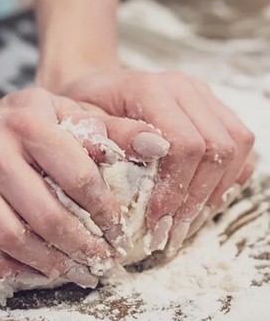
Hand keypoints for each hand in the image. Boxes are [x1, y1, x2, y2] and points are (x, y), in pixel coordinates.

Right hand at [0, 88, 168, 285]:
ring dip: (46, 264)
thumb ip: (111, 129)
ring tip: (71, 272)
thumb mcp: (63, 112)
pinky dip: (0, 268)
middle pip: (45, 215)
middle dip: (81, 247)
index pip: (78, 176)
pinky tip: (25, 271)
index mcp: (27, 119)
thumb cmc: (19, 124)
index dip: (105, 212)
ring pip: (9, 236)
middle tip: (100, 263)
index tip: (119, 231)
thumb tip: (159, 145)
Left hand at [43, 69, 254, 253]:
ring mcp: (202, 95)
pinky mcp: (212, 107)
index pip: (184, 144)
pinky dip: (228, 177)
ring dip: (216, 191)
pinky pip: (240, 144)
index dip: (175, 189)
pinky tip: (201, 203)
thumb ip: (110, 134)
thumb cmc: (81, 109)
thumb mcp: (80, 123)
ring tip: (186, 224)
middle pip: (218, 147)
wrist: (93, 87)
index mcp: (149, 89)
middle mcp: (183, 87)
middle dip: (197, 199)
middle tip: (171, 234)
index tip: (156, 222)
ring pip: (237, 145)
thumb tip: (151, 149)